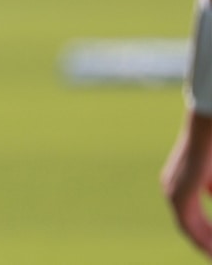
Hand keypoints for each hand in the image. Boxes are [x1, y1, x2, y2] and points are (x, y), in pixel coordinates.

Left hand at [161, 113, 211, 256]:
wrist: (207, 130)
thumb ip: (210, 189)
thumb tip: (209, 195)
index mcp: (178, 183)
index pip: (188, 215)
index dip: (203, 232)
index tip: (211, 246)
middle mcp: (171, 188)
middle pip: (187, 224)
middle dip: (203, 241)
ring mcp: (174, 190)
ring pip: (188, 227)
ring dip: (203, 242)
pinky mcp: (180, 192)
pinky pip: (189, 223)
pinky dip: (202, 236)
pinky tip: (211, 247)